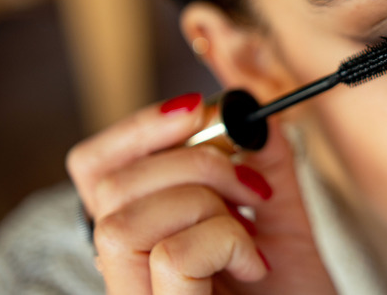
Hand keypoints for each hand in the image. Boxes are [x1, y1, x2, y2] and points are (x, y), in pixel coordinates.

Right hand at [67, 93, 336, 294]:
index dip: (136, 130)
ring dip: (207, 205)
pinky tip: (254, 263)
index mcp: (144, 239)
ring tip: (250, 231)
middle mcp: (127, 272)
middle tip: (250, 185)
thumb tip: (253, 112)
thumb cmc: (292, 291)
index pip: (94, 170)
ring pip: (125, 221)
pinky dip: (227, 242)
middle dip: (191, 162)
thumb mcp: (282, 217)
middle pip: (107, 187)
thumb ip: (264, 164)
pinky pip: (173, 255)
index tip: (194, 109)